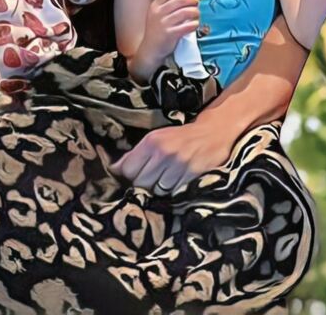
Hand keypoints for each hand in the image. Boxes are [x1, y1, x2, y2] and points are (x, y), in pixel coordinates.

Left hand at [109, 114, 233, 193]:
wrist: (212, 133)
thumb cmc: (179, 137)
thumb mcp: (155, 138)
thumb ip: (135, 154)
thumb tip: (114, 169)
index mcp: (151, 141)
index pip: (127, 169)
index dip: (128, 175)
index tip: (133, 176)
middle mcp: (163, 152)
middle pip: (140, 183)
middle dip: (142, 185)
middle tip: (150, 179)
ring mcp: (178, 165)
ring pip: (156, 191)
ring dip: (158, 190)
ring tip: (164, 180)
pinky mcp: (192, 175)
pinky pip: (173, 193)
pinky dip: (172, 191)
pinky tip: (175, 182)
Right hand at [140, 0, 199, 61]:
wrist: (150, 49)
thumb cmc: (157, 30)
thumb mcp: (156, 13)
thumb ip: (167, 4)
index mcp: (155, 5)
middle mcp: (159, 12)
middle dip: (193, 0)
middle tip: (195, 3)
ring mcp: (164, 23)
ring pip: (187, 12)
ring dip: (196, 12)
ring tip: (196, 15)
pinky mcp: (171, 34)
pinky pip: (188, 26)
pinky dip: (195, 24)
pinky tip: (194, 24)